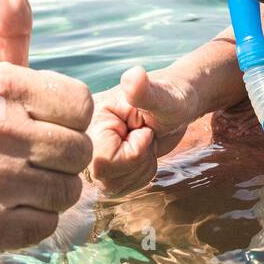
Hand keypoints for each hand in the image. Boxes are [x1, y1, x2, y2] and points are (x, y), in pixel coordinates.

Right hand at [0, 0, 93, 263]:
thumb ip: (8, 33)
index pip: (83, 105)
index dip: (66, 123)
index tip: (31, 127)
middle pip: (81, 152)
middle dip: (59, 165)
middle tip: (19, 165)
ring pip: (69, 192)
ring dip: (47, 197)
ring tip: (9, 189)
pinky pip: (48, 226)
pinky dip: (31, 227)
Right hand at [87, 65, 196, 196]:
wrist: (177, 106)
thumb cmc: (173, 98)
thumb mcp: (163, 97)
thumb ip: (145, 91)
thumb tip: (133, 75)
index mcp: (90, 118)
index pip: (103, 160)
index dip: (133, 152)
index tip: (144, 130)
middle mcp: (85, 137)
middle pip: (105, 178)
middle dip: (137, 162)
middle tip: (146, 136)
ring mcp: (92, 154)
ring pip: (112, 186)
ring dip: (140, 170)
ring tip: (145, 143)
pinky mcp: (102, 167)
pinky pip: (118, 189)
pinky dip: (139, 175)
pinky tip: (143, 153)